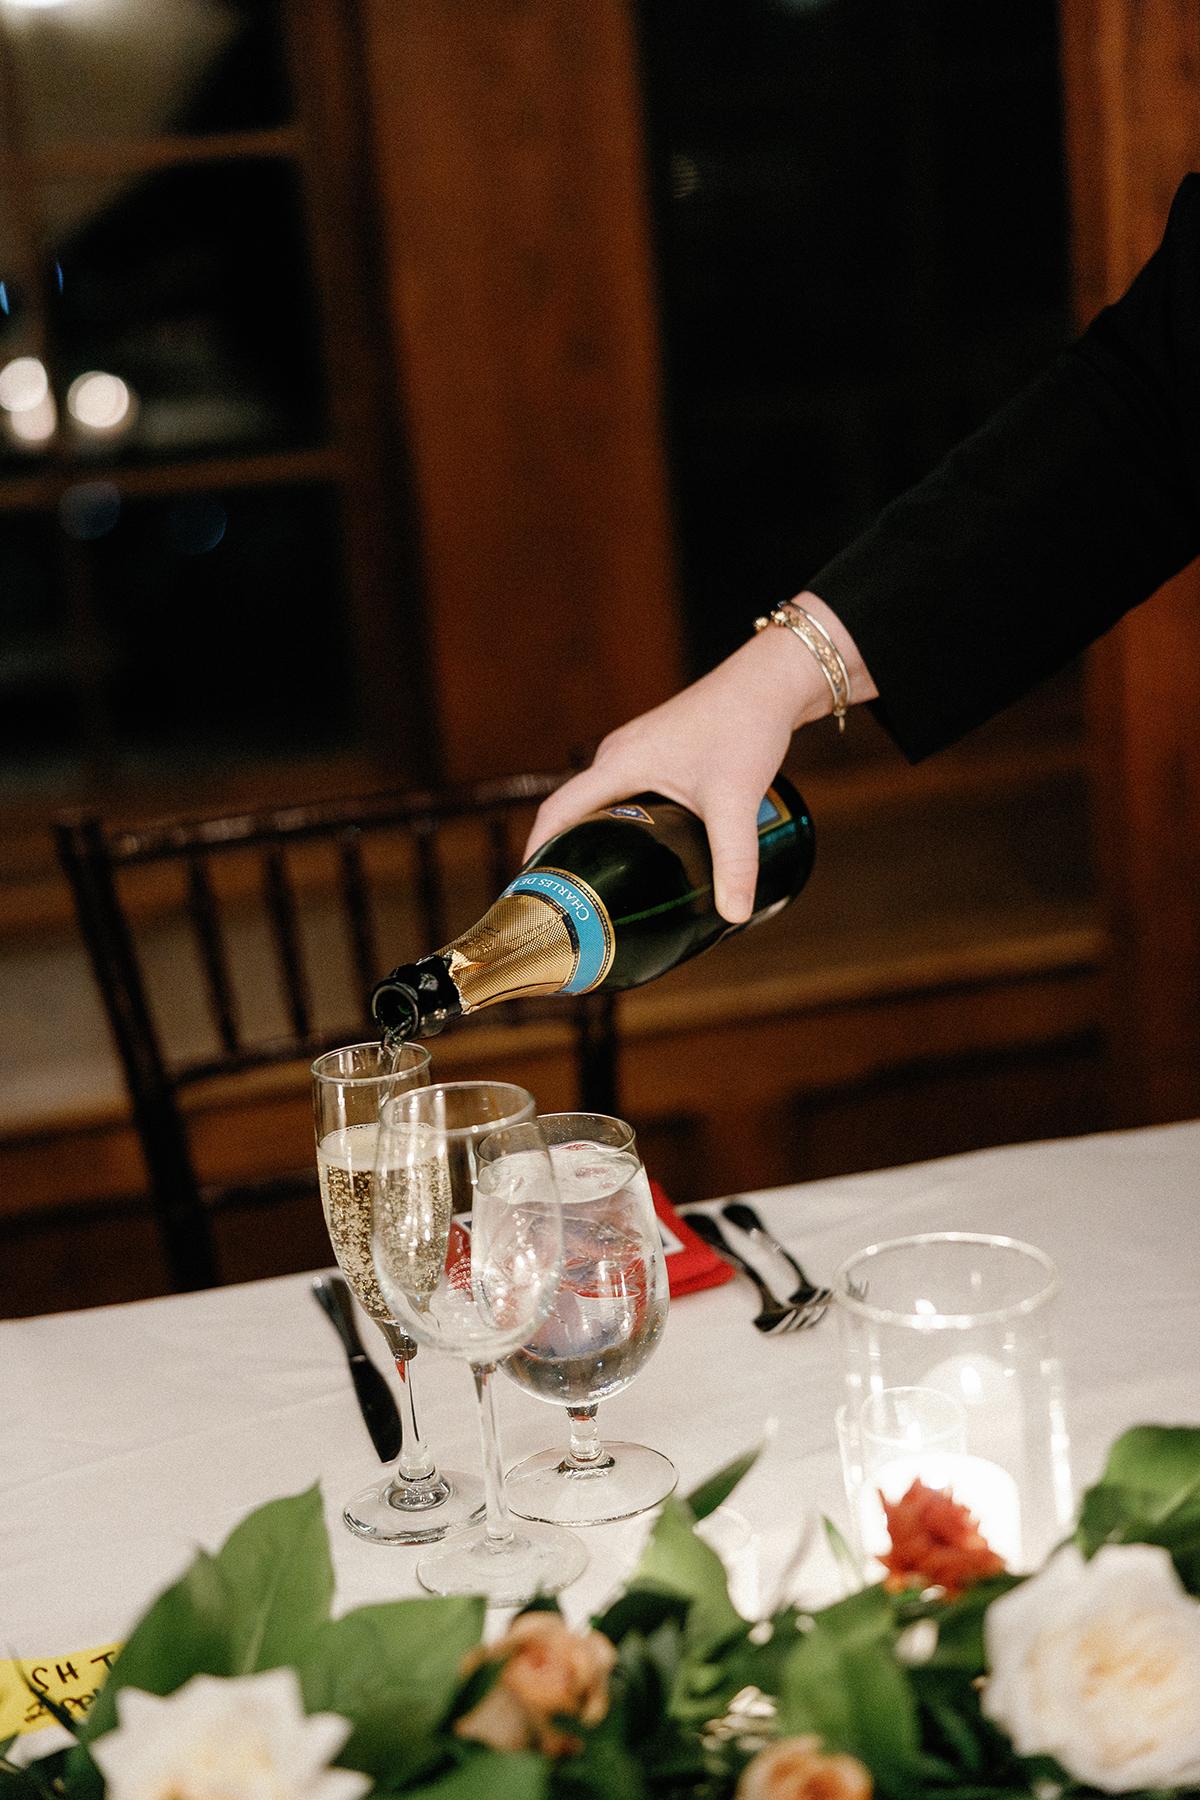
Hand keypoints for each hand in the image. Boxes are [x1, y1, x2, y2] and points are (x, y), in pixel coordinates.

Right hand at [524, 599, 868, 922]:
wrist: (771, 681)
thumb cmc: (745, 725)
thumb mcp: (735, 801)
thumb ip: (734, 861)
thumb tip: (734, 915)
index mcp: (620, 762)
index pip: (559, 810)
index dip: (538, 849)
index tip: (530, 888)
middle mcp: (619, 753)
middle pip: (573, 807)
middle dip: (564, 850)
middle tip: (568, 897)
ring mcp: (637, 748)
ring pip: (600, 797)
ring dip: (593, 833)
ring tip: (599, 879)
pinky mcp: (658, 749)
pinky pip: (623, 788)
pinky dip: (619, 817)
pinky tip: (641, 845)